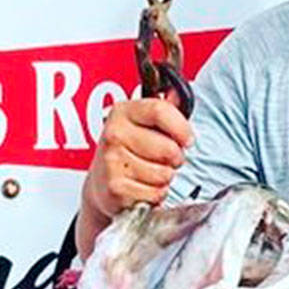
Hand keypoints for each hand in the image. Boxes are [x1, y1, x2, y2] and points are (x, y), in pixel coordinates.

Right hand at [77, 93, 193, 258]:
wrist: (101, 185)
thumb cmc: (127, 152)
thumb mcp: (141, 125)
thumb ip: (163, 111)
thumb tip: (179, 93)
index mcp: (123, 112)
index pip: (160, 111)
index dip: (182, 128)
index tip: (187, 140)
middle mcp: (114, 134)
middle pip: (169, 148)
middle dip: (175, 159)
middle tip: (164, 160)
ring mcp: (113, 162)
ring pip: (165, 174)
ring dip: (164, 178)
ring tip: (150, 174)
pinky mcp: (116, 188)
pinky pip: (156, 193)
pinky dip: (156, 195)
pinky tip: (143, 188)